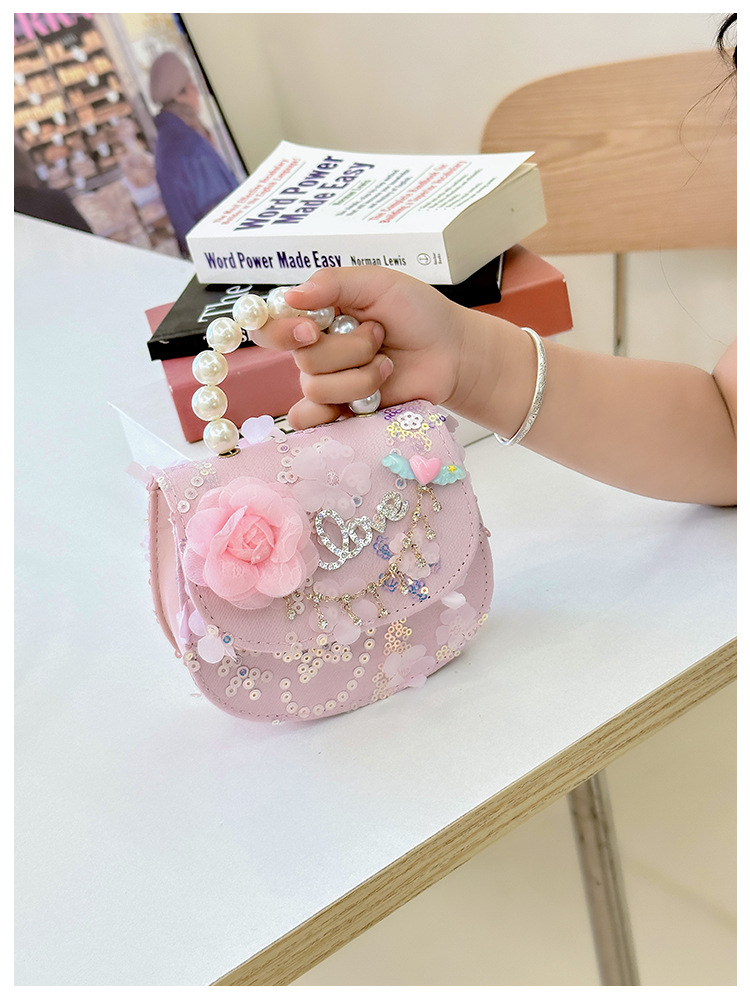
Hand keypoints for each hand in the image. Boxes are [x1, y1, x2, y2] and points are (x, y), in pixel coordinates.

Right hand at [250, 266, 469, 427]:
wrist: (452, 353)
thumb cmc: (418, 313)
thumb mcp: (377, 283)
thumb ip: (332, 283)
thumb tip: (290, 297)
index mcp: (317, 316)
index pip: (271, 326)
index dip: (283, 331)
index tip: (313, 329)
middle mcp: (317, 351)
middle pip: (304, 360)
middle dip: (350, 349)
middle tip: (379, 336)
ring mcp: (330, 383)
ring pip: (317, 389)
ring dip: (361, 376)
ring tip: (387, 364)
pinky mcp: (344, 411)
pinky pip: (314, 420)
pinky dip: (332, 412)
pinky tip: (362, 401)